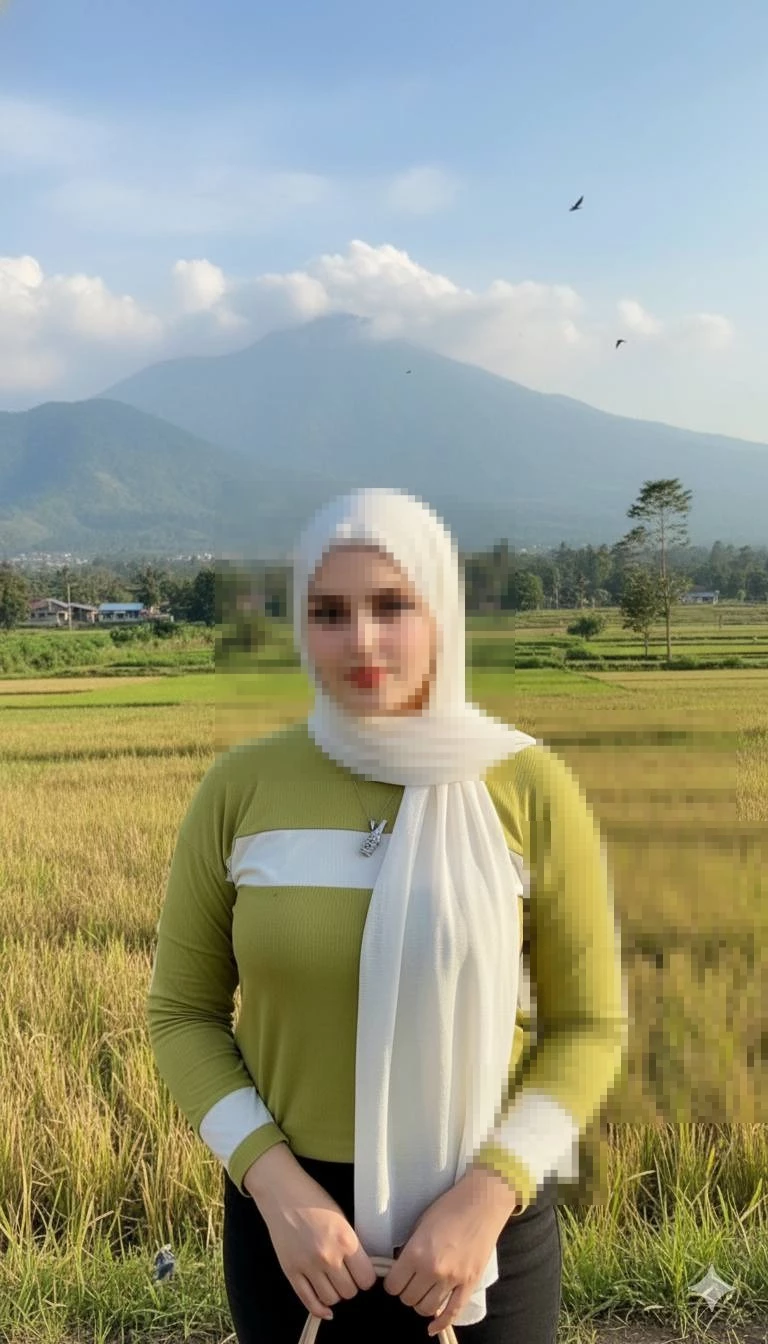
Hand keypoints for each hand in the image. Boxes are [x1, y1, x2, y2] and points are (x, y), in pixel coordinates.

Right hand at [245, 1146, 377, 1321]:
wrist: (282, 1193)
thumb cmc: (315, 1200)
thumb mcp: (342, 1218)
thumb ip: (352, 1244)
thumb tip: (363, 1269)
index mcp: (346, 1240)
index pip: (366, 1278)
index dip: (366, 1278)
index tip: (362, 1272)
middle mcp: (328, 1257)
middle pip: (349, 1292)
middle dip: (351, 1285)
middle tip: (346, 1275)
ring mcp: (308, 1267)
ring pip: (331, 1299)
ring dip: (335, 1294)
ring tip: (333, 1282)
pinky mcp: (291, 1272)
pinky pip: (308, 1301)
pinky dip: (319, 1309)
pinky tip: (325, 1308)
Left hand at [382, 1167, 518, 1336]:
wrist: (482, 1202)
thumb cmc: (449, 1207)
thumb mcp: (420, 1224)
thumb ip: (410, 1249)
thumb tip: (401, 1268)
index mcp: (417, 1252)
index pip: (394, 1286)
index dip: (393, 1283)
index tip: (396, 1277)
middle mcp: (433, 1270)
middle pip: (409, 1299)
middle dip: (406, 1292)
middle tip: (410, 1281)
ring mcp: (453, 1279)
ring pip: (427, 1309)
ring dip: (422, 1303)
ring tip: (423, 1292)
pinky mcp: (470, 1284)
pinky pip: (453, 1312)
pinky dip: (441, 1323)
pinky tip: (432, 1327)